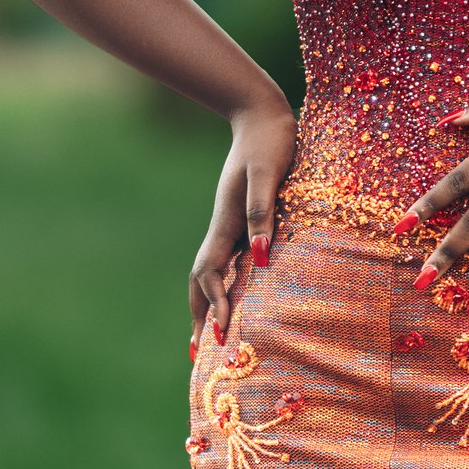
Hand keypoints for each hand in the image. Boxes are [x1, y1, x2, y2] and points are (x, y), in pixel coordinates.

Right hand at [190, 98, 297, 341]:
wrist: (262, 115)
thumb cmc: (270, 142)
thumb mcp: (269, 175)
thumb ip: (262, 213)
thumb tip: (259, 256)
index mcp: (226, 223)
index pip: (210, 273)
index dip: (215, 304)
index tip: (222, 334)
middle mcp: (223, 228)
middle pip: (201, 281)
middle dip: (199, 316)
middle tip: (199, 353)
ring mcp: (229, 225)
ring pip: (210, 273)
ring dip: (206, 304)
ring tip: (207, 335)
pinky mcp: (241, 220)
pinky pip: (226, 262)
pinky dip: (222, 285)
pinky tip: (234, 294)